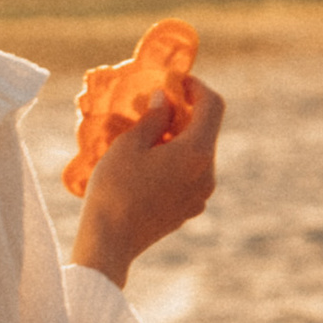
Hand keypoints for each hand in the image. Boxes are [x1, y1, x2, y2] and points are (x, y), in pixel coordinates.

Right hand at [70, 75, 223, 286]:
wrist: (110, 241)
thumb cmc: (115, 188)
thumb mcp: (129, 145)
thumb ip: (154, 117)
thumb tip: (166, 99)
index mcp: (197, 152)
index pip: (212, 105)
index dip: (197, 87)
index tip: (176, 81)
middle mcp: (208, 174)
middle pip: (206, 131)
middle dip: (185, 114)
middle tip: (156, 106)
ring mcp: (202, 195)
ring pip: (198, 154)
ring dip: (180, 139)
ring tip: (148, 137)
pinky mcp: (191, 209)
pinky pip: (191, 176)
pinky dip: (177, 162)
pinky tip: (149, 165)